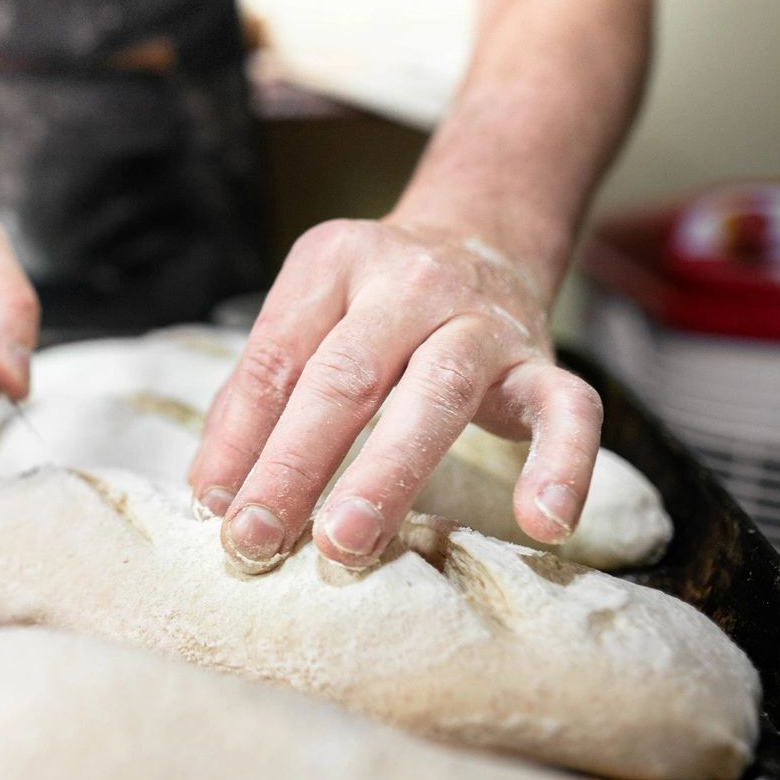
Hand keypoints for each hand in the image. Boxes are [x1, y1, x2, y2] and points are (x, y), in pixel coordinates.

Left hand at [187, 218, 600, 572]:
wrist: (480, 236)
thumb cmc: (371, 305)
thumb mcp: (309, 317)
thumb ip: (257, 395)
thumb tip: (212, 493)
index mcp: (332, 262)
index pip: (275, 356)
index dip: (239, 435)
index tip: (214, 508)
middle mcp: (407, 281)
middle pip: (345, 374)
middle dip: (294, 462)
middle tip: (257, 538)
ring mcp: (481, 319)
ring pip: (436, 393)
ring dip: (385, 473)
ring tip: (345, 543)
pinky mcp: (543, 359)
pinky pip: (567, 409)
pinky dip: (563, 464)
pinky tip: (544, 523)